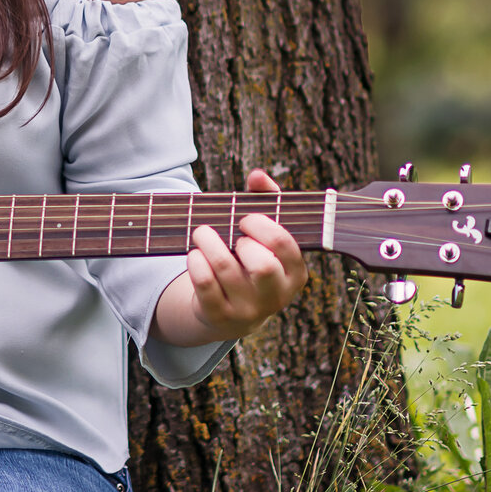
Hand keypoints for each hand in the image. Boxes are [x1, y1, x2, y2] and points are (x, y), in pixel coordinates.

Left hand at [150, 167, 308, 346]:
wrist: (232, 313)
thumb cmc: (251, 261)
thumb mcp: (264, 236)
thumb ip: (266, 200)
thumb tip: (258, 175)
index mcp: (295, 274)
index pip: (284, 245)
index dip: (261, 225)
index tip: (245, 219)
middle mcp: (276, 296)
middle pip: (262, 264)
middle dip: (240, 239)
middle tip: (229, 232)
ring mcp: (248, 310)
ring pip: (226, 269)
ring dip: (208, 243)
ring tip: (202, 233)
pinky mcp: (220, 316)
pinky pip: (204, 283)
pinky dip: (195, 262)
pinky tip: (195, 254)